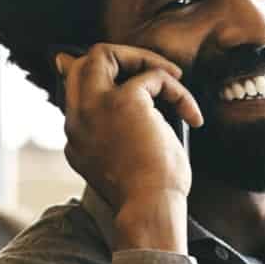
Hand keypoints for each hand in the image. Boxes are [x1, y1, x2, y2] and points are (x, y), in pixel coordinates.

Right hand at [55, 43, 203, 252]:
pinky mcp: (123, 100)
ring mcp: (95, 107)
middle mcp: (77, 119)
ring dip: (142, 59)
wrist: (148, 209)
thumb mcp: (123, 162)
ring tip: (172, 80)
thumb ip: (116, 133)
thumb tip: (131, 115)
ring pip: (102, 54)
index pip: (73, 90)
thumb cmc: (144, 194)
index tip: (132, 82)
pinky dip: (177, 91)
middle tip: (151, 74)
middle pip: (81, 64)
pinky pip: (153, 77)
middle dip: (119, 59)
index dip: (106, 80)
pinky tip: (191, 115)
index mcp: (75, 138)